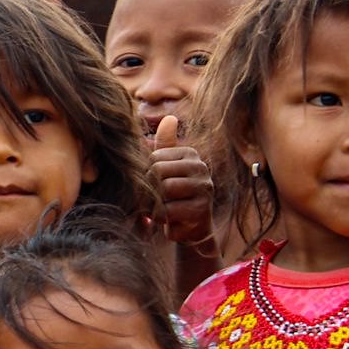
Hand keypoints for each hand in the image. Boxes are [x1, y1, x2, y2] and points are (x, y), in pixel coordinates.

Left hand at [149, 115, 214, 247]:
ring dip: (154, 206)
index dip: (145, 177)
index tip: (151, 188)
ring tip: (160, 211)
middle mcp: (200, 167)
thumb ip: (164, 145)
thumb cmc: (174, 197)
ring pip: (163, 192)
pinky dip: (162, 220)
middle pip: (157, 173)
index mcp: (189, 154)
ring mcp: (204, 188)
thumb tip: (170, 118)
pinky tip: (170, 221)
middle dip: (148, 191)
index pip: (154, 159)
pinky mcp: (202, 210)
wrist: (191, 229)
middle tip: (151, 202)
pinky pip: (168, 211)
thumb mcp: (167, 169)